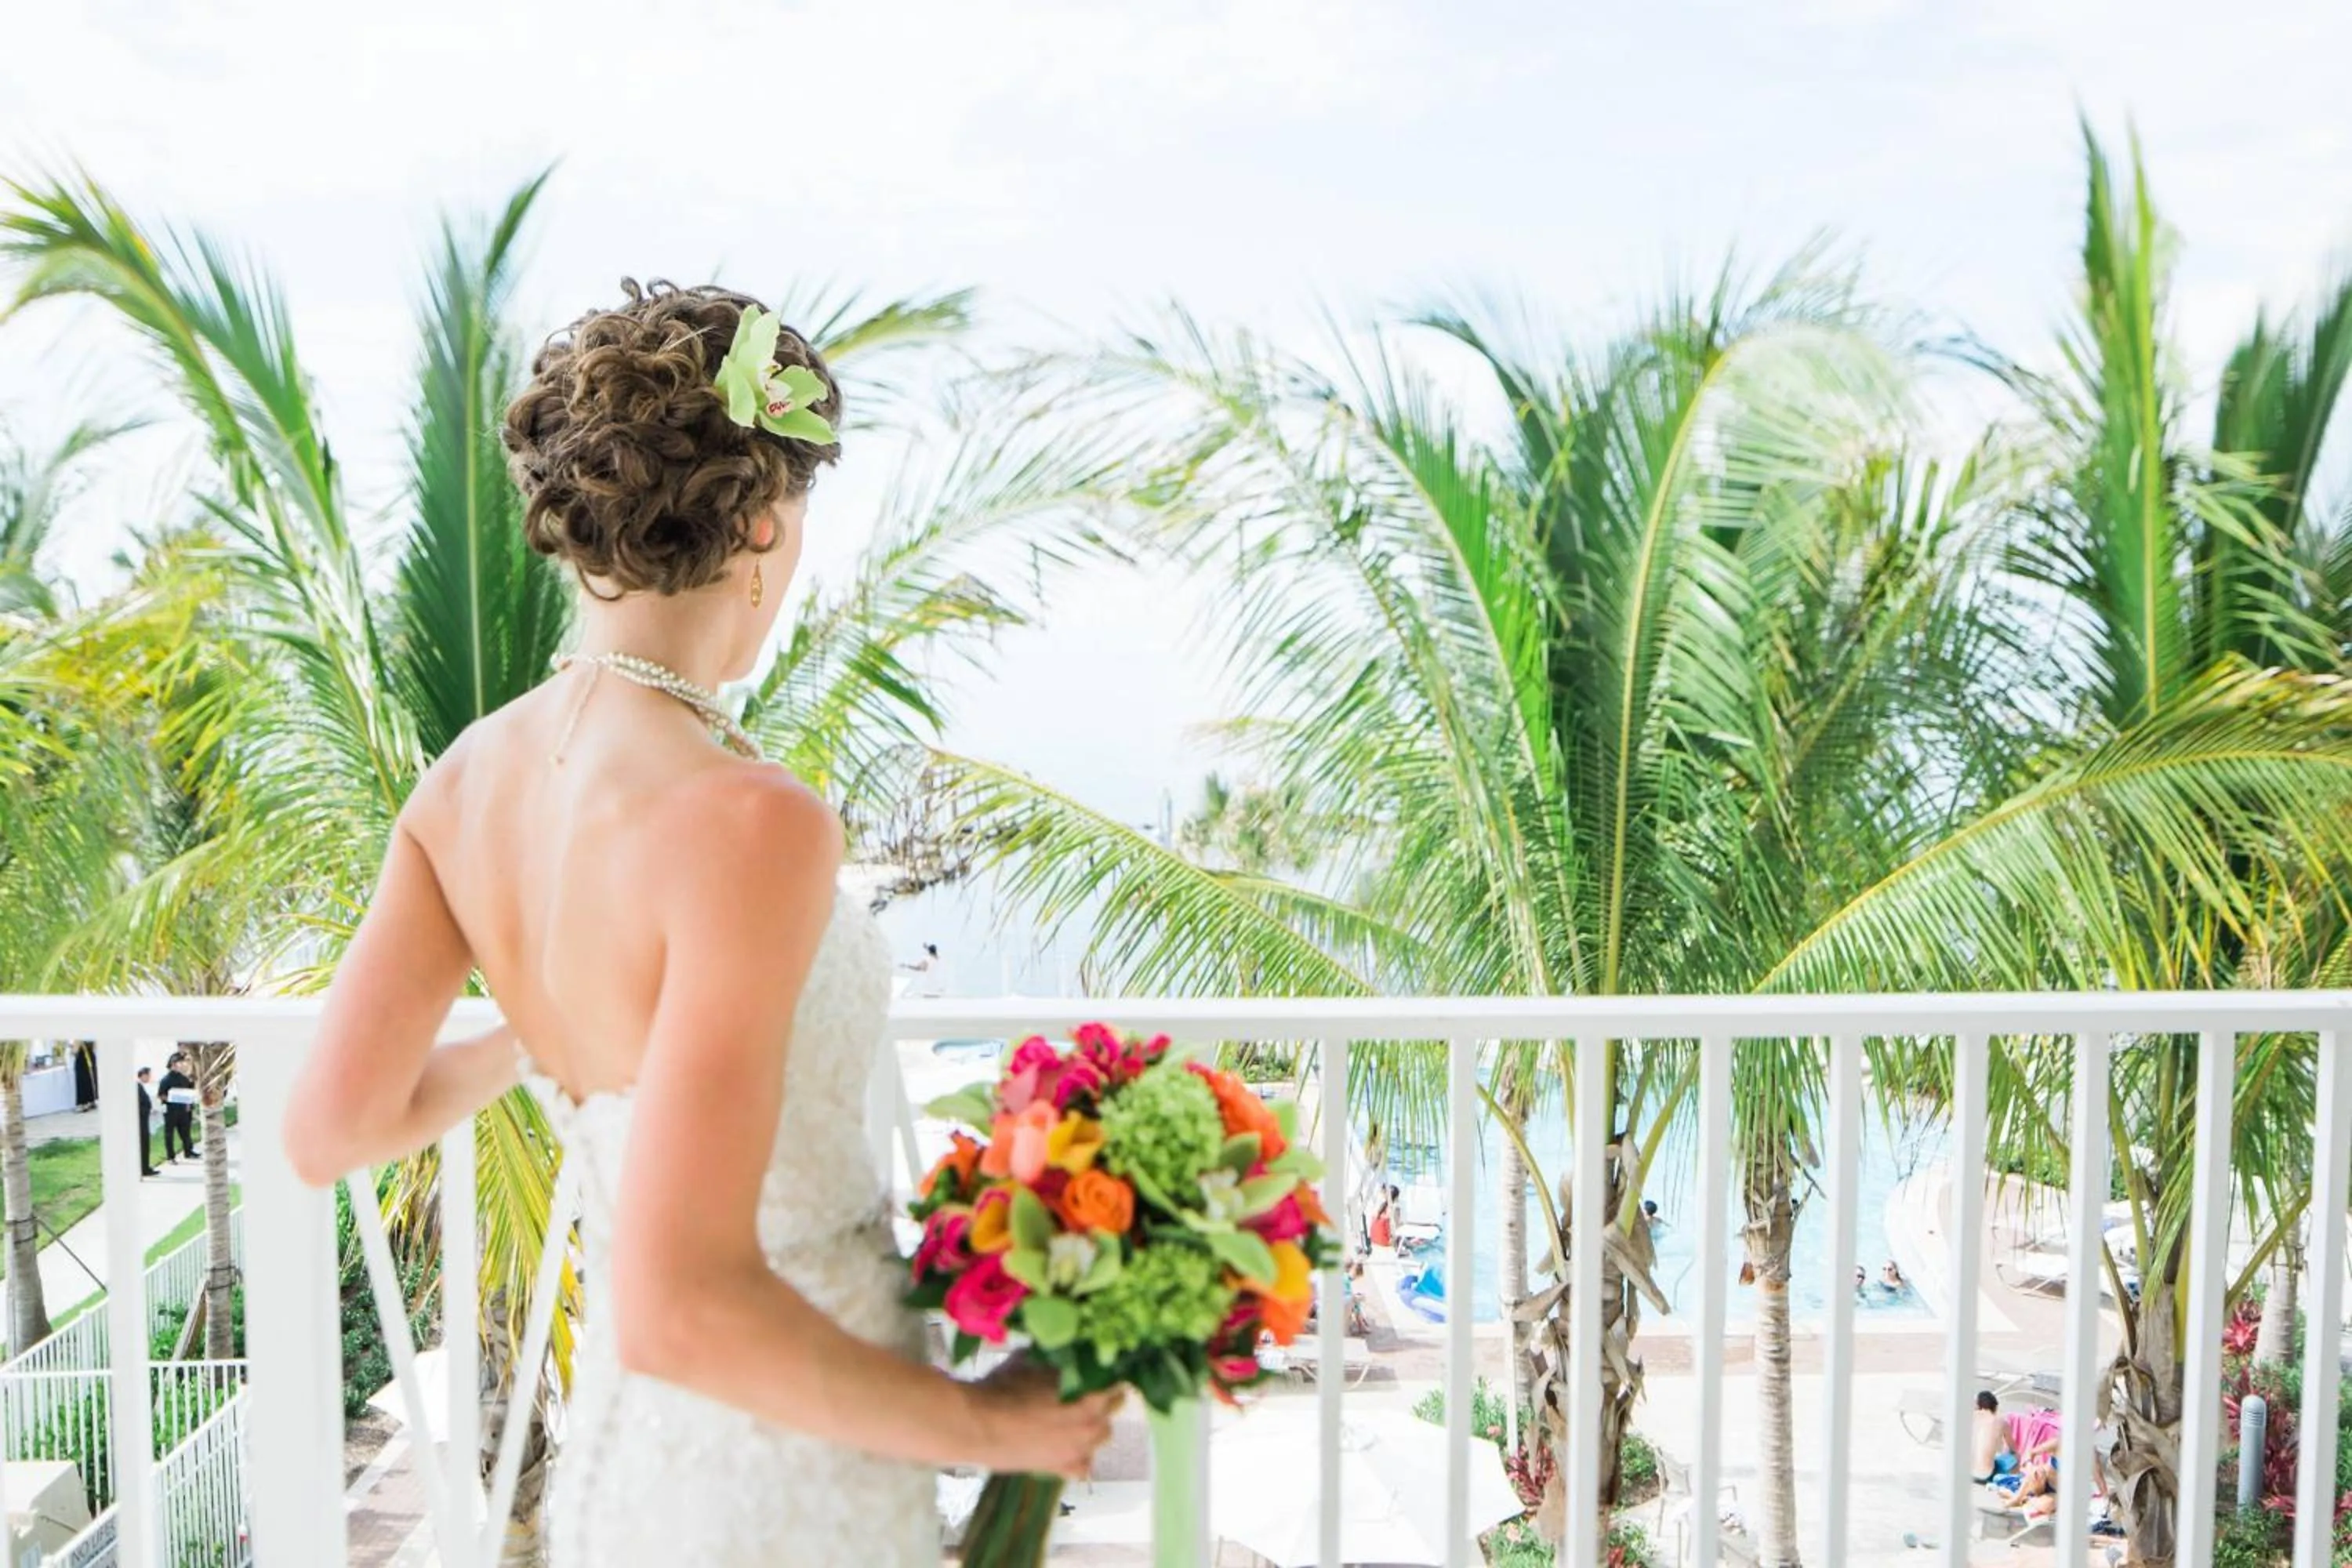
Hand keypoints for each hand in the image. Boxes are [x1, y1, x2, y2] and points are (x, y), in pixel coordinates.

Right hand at [965, 1362, 1120, 1479]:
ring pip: (1101, 1436)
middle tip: (1083, 1389)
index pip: (1117, 1381)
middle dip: (1102, 1398)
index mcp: (1090, 1394)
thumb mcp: (1032, 1361)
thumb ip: (1056, 1357)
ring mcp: (1078, 1450)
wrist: (976, 1425)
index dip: (1108, 1372)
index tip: (1099, 1366)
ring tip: (1072, 1418)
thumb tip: (1064, 1347)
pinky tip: (1065, 1446)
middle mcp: (1092, 1424)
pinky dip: (1079, 1456)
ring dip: (1093, 1425)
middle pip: (1113, 1408)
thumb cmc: (1003, 1388)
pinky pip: (1083, 1466)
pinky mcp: (1060, 1469)